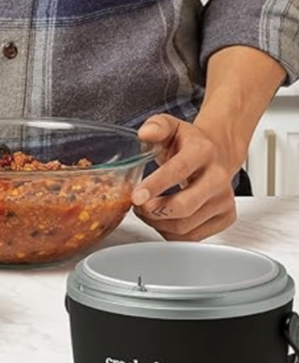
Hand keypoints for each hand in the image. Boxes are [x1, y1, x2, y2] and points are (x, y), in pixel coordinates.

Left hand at [132, 114, 239, 241]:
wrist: (218, 153)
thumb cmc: (189, 144)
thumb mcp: (171, 127)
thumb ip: (157, 126)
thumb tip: (145, 133)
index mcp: (202, 152)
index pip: (178, 171)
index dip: (155, 186)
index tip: (136, 196)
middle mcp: (218, 177)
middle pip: (183, 206)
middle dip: (152, 211)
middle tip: (137, 205)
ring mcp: (224, 200)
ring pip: (185, 226)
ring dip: (157, 223)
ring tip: (147, 211)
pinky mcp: (226, 217)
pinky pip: (193, 236)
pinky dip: (171, 233)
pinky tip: (164, 219)